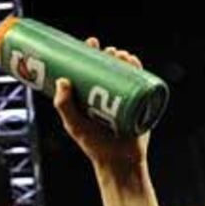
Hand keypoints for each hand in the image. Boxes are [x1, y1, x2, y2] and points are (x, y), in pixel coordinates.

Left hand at [53, 38, 147, 170]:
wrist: (119, 162)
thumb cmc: (94, 146)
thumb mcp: (75, 125)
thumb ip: (65, 106)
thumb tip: (62, 80)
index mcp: (91, 96)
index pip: (91, 70)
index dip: (91, 54)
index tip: (89, 43)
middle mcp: (108, 95)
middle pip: (110, 67)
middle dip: (110, 54)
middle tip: (107, 51)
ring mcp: (124, 99)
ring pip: (126, 73)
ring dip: (125, 59)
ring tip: (121, 56)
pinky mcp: (139, 104)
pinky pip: (141, 84)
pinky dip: (140, 70)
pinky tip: (135, 62)